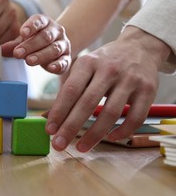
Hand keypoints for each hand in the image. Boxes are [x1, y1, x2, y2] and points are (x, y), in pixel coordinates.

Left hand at [1, 14, 70, 73]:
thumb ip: (13, 45)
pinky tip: (51, 68)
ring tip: (29, 61)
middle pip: (45, 36)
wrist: (55, 45)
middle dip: (31, 45)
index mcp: (44, 22)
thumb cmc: (35, 41)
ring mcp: (63, 44)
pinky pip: (65, 61)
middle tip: (18, 53)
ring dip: (41, 55)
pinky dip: (58, 65)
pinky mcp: (67, 57)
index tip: (22, 32)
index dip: (31, 26)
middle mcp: (56, 31)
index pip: (39, 20)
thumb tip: (0, 50)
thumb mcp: (23, 41)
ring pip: (54, 48)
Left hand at [45, 26, 171, 151]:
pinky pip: (136, 117)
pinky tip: (111, 138)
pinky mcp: (148, 90)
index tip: (49, 130)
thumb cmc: (104, 63)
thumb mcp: (83, 69)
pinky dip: (123, 131)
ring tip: (81, 147)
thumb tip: (47, 118)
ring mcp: (130, 79)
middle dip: (71, 127)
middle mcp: (109, 70)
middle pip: (88, 103)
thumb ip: (67, 92)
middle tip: (59, 145)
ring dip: (94, 134)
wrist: (140, 47)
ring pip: (111, 113)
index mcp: (88, 63)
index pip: (70, 90)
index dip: (59, 111)